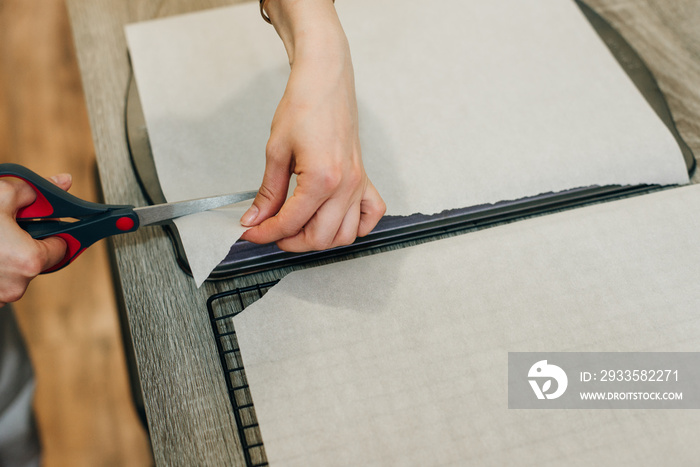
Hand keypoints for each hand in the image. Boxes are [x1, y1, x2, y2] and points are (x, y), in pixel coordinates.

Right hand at [0, 173, 71, 306]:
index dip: (54, 230)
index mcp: (30, 261)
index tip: (46, 220)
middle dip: (25, 240)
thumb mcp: (0, 196)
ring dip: (4, 253)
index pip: (61, 248)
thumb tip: (62, 182)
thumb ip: (33, 191)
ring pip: (12, 270)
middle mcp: (16, 286)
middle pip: (35, 260)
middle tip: (7, 223)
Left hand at [240, 0, 384, 251]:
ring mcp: (358, 184)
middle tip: (270, 230)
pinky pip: (370, 216)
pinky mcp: (364, 179)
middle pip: (319, 237)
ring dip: (319, 239)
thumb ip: (268, 192)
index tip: (251, 232)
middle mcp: (345, 186)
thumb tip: (255, 218)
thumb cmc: (303, 106)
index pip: (290, 222)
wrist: (325, 81)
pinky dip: (356, 226)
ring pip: (345, 235)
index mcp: (321, 179)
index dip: (265, 232)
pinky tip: (334, 220)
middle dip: (290, 241)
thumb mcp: (276, 151)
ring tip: (297, 228)